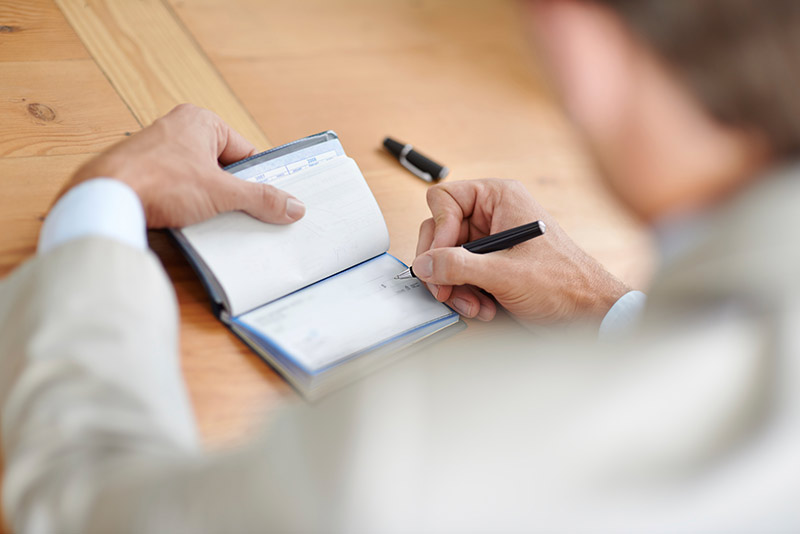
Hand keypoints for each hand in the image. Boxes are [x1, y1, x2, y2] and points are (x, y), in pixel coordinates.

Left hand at [59, 104, 305, 227]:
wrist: (104, 197)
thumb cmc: (159, 181)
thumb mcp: (221, 193)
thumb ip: (261, 198)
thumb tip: (294, 206)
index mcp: (201, 121)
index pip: (245, 152)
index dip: (257, 180)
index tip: (268, 202)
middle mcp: (178, 130)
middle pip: (223, 168)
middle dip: (232, 193)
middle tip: (240, 214)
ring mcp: (157, 152)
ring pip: (199, 182)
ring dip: (208, 203)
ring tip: (210, 220)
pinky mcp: (141, 174)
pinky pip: (176, 191)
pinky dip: (184, 207)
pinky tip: (185, 223)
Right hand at [412, 179, 629, 324]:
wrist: (589, 313)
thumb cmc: (565, 283)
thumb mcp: (504, 273)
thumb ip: (458, 266)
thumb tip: (424, 264)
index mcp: (499, 198)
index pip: (444, 200)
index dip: (438, 230)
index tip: (440, 258)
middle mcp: (493, 215)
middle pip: (440, 232)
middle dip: (442, 266)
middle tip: (445, 290)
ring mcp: (492, 241)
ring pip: (447, 258)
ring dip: (455, 286)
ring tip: (474, 304)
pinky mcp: (492, 264)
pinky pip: (460, 275)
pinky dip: (466, 294)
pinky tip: (483, 307)